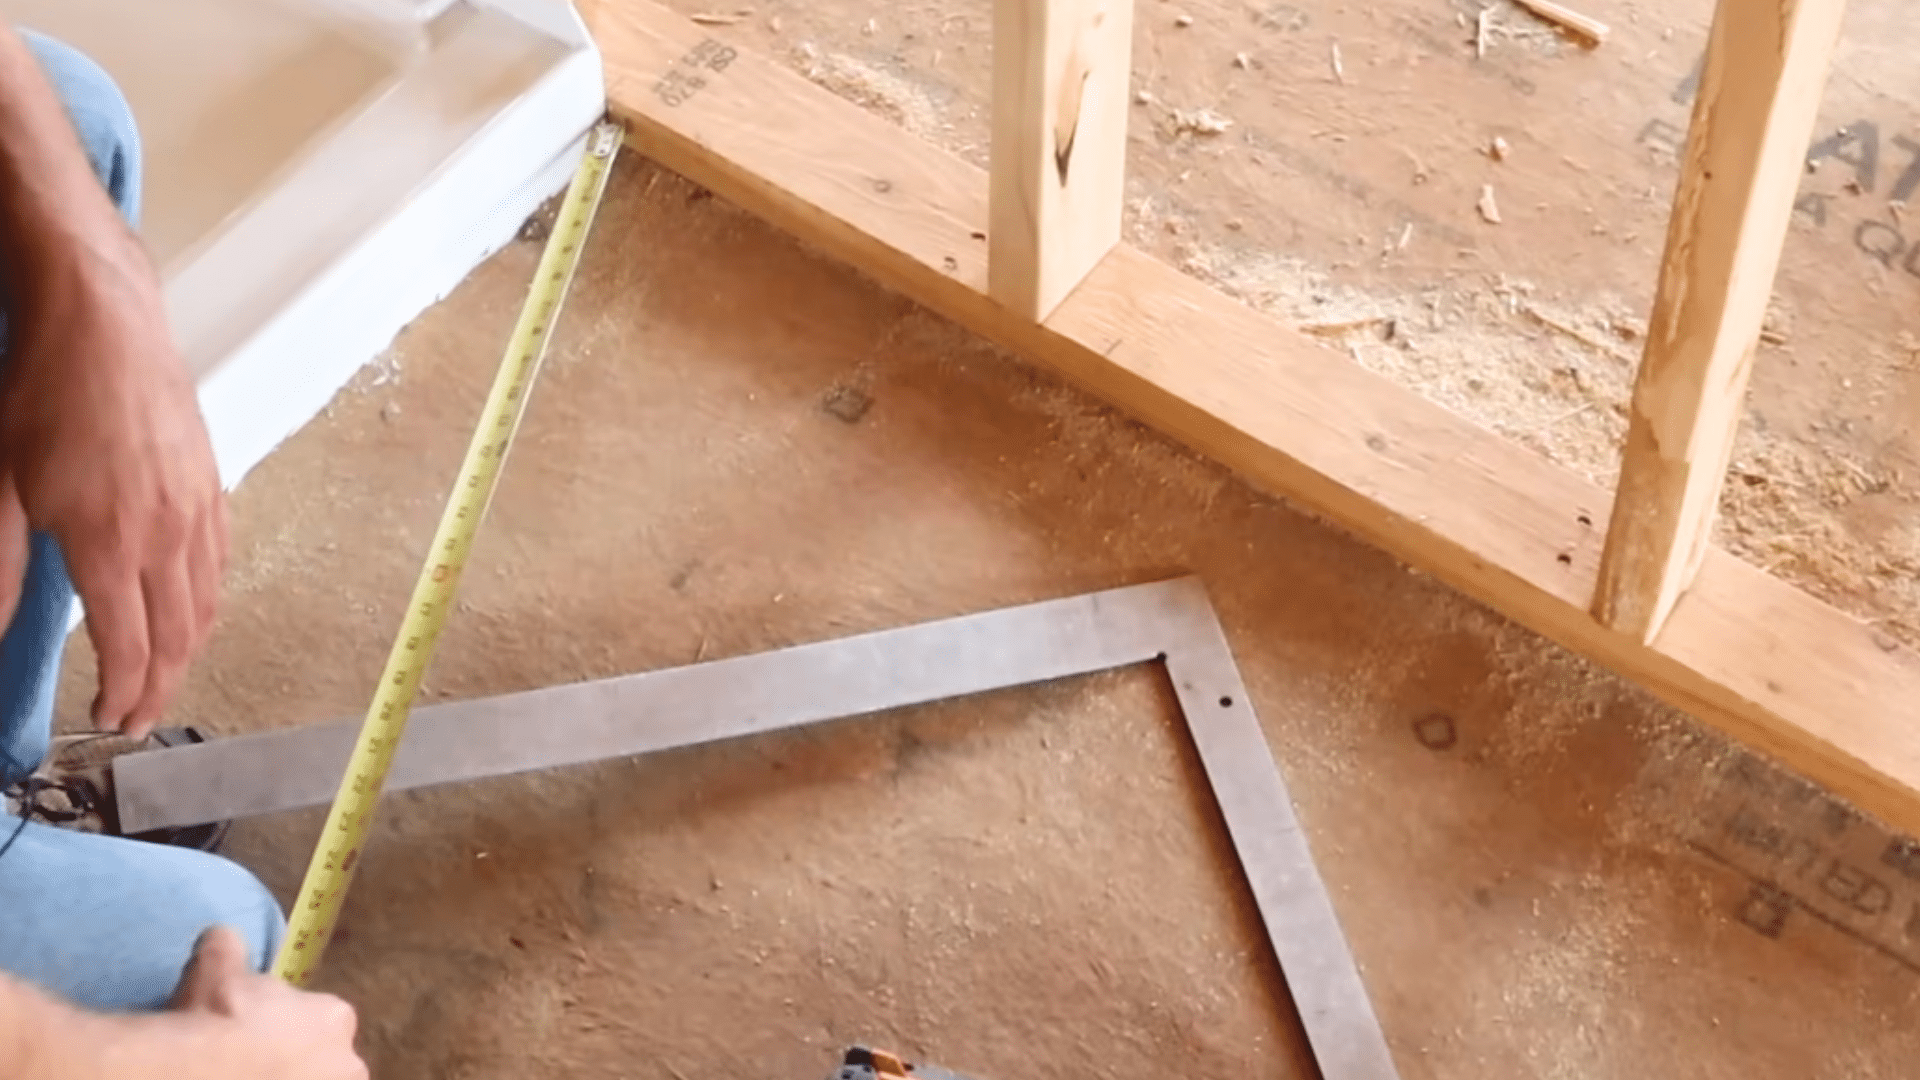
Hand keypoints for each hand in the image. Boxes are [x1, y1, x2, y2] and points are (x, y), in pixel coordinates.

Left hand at [0, 229, 225, 736]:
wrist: (103, 323)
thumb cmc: (45, 393)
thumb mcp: (0, 485)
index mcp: (112, 542)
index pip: (131, 646)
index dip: (125, 694)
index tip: (113, 720)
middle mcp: (167, 534)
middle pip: (179, 637)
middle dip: (161, 688)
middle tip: (139, 718)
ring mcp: (197, 509)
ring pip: (207, 604)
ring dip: (189, 651)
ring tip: (166, 676)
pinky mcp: (211, 484)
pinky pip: (219, 561)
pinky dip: (209, 600)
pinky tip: (191, 607)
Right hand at [171, 926, 366, 1079]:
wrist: (199, 1074)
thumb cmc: (217, 1018)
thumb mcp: (216, 967)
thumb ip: (229, 948)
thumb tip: (223, 936)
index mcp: (336, 1018)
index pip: (321, 1022)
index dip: (288, 1030)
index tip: (259, 1037)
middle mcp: (348, 1065)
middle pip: (323, 1065)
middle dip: (295, 1067)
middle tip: (253, 1068)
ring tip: (247, 1078)